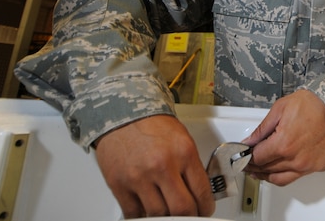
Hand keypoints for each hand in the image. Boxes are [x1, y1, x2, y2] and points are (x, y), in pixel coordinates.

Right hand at [93, 115, 214, 217]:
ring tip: (169, 212)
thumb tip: (198, 192)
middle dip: (188, 216)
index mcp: (183, 152)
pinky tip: (149, 210)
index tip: (205, 210)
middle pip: (181, 209)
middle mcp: (162, 165)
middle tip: (189, 215)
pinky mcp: (119, 185)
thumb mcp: (182, 139)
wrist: (122, 114)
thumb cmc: (152, 125)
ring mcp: (139, 177)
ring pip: (158, 214)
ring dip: (166, 217)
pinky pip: (134, 214)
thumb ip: (190, 166)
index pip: (201, 191)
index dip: (205, 207)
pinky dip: (143, 216)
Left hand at [242, 89, 324, 185]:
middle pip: (267, 170)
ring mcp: (307, 165)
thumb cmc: (313, 104)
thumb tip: (249, 141)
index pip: (257, 158)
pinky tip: (279, 170)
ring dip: (266, 175)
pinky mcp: (317, 166)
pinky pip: (296, 177)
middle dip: (254, 166)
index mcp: (283, 144)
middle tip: (248, 162)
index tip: (243, 155)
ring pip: (280, 179)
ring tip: (259, 171)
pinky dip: (284, 175)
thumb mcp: (280, 109)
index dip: (247, 157)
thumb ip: (262, 129)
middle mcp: (295, 159)